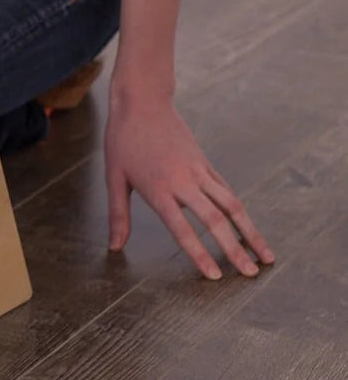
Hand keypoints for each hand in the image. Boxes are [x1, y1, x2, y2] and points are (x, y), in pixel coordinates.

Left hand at [105, 92, 273, 278]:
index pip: (182, 229)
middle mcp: (184, 182)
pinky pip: (226, 190)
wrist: (143, 103)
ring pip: (232, 204)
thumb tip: (114, 247)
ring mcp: (199, 171)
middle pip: (215, 220)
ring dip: (251, 231)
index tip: (215, 276)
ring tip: (266, 255)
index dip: (199, 254)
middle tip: (251, 274)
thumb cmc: (123, 140)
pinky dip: (239, 211)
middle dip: (235, 249)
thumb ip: (117, 215)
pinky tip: (248, 227)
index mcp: (159, 189)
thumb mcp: (113, 177)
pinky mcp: (206, 163)